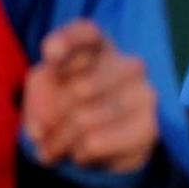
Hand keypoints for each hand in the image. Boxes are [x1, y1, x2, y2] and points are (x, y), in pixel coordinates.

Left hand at [20, 19, 158, 176]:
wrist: (103, 140)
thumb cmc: (68, 101)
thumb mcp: (44, 87)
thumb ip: (39, 94)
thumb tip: (41, 128)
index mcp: (100, 46)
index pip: (87, 34)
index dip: (67, 42)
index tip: (50, 55)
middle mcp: (129, 65)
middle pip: (79, 89)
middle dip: (50, 118)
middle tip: (40, 135)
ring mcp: (145, 95)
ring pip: (84, 120)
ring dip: (58, 142)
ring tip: (51, 150)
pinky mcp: (150, 128)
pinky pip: (97, 143)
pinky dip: (78, 154)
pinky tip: (79, 154)